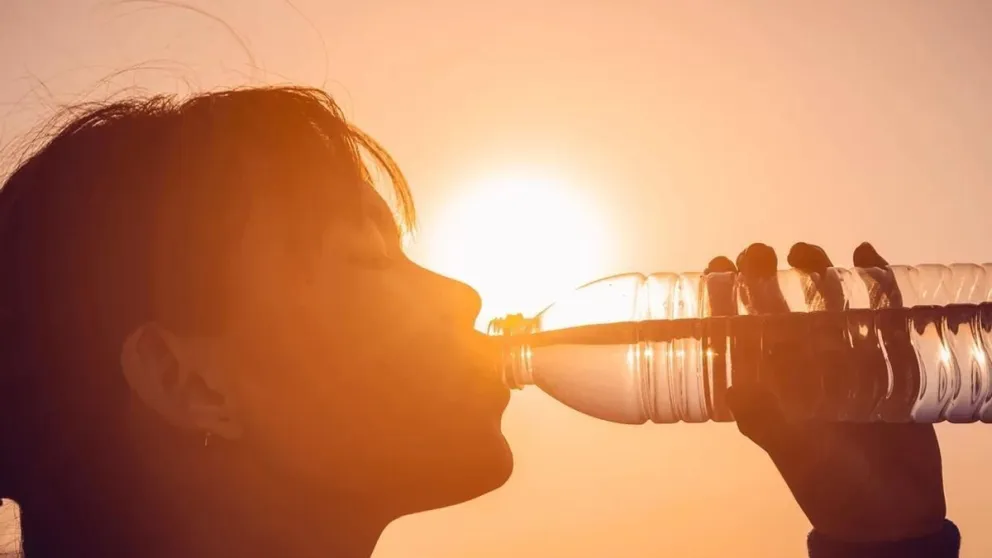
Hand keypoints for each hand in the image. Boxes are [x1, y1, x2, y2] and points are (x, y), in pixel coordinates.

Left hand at [705, 242, 945, 542]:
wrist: (887, 509)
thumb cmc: (826, 480)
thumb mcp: (787, 446)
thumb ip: (762, 417)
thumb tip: (736, 388)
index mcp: (768, 379)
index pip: (738, 327)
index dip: (724, 295)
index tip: (716, 266)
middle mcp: (801, 362)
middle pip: (779, 304)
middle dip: (764, 275)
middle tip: (756, 254)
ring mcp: (844, 356)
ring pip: (825, 300)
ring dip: (815, 270)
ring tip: (803, 252)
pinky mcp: (888, 358)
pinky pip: (880, 312)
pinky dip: (875, 281)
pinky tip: (864, 256)